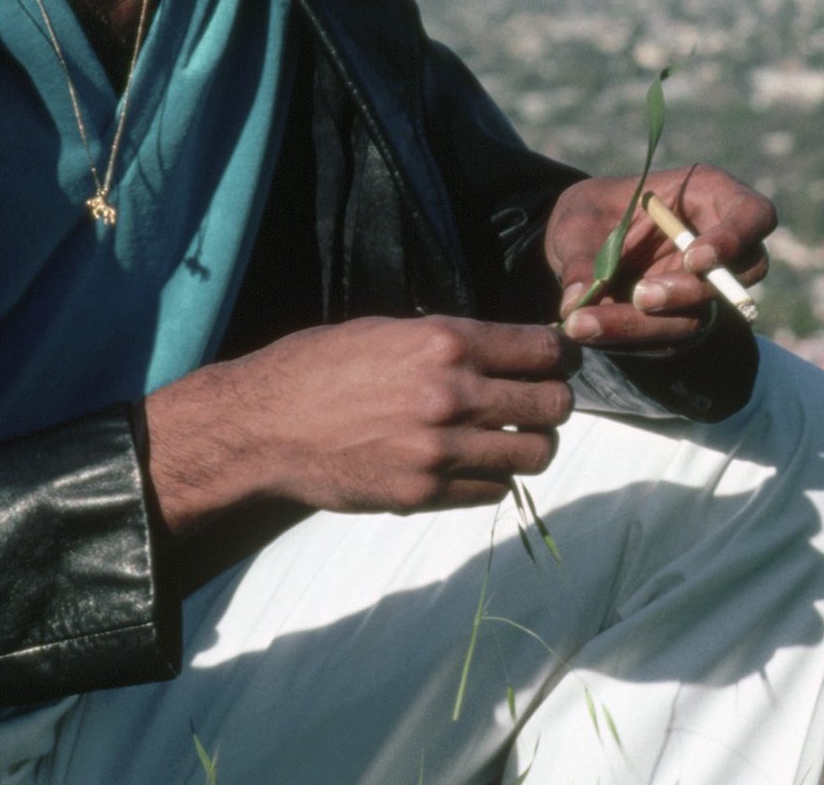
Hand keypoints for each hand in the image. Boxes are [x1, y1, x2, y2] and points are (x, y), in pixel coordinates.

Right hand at [145, 315, 576, 533]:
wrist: (265, 427)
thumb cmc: (320, 366)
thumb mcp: (388, 329)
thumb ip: (449, 340)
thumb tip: (504, 349)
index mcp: (446, 341)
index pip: (543, 350)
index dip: (558, 355)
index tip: (556, 361)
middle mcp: (453, 393)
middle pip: (553, 405)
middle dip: (553, 402)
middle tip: (538, 401)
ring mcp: (441, 449)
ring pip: (534, 454)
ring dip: (530, 444)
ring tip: (510, 436)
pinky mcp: (425, 494)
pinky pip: (494, 491)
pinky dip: (494, 479)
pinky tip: (472, 464)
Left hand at [545, 165, 773, 347]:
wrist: (578, 243)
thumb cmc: (589, 213)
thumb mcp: (577, 221)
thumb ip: (582, 255)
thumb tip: (574, 301)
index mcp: (709, 194)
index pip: (754, 215)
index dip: (735, 239)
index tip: (694, 260)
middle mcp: (718, 242)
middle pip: (738, 276)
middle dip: (689, 291)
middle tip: (641, 296)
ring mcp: (704, 284)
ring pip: (698, 314)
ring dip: (647, 324)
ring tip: (587, 322)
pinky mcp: (683, 317)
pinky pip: (668, 336)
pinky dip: (628, 337)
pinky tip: (589, 329)